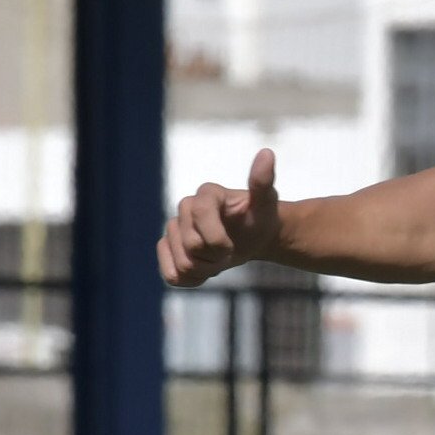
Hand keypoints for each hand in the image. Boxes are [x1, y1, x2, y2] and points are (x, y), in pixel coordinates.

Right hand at [158, 147, 281, 288]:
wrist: (252, 236)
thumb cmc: (259, 217)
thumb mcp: (266, 202)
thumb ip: (263, 181)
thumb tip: (267, 153)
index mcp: (205, 194)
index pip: (200, 217)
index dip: (218, 240)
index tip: (233, 246)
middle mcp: (184, 208)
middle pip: (191, 247)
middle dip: (215, 258)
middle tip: (229, 252)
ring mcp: (174, 228)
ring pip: (182, 264)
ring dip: (205, 270)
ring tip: (217, 259)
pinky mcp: (167, 248)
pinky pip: (170, 275)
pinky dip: (190, 280)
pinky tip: (203, 270)